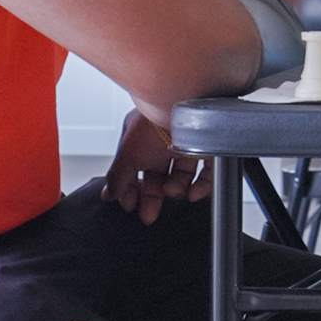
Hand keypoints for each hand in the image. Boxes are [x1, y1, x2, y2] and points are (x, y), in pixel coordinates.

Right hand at [103, 108, 211, 224]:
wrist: (189, 106)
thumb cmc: (157, 121)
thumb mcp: (128, 153)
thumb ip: (118, 176)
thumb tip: (108, 193)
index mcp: (142, 134)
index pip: (133, 166)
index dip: (130, 187)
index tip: (130, 206)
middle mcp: (165, 136)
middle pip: (158, 173)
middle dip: (153, 195)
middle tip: (149, 214)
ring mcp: (189, 141)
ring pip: (182, 174)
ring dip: (176, 189)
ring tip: (173, 192)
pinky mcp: (211, 146)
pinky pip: (207, 172)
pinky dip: (200, 186)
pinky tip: (193, 194)